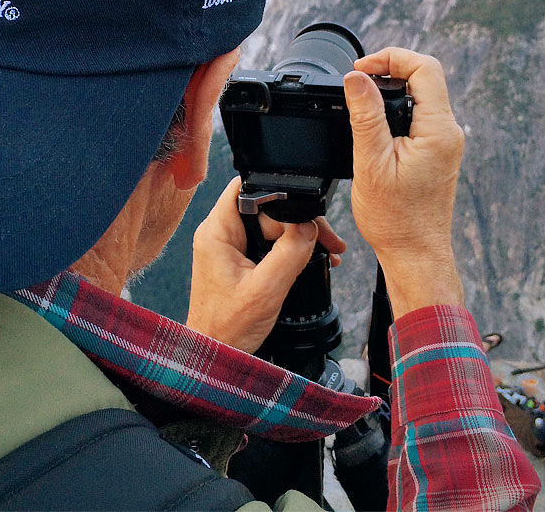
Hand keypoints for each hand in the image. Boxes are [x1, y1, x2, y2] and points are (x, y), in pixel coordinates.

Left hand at [186, 176, 345, 352]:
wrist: (217, 355)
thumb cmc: (228, 328)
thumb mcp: (266, 289)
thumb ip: (290, 253)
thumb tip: (309, 225)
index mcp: (217, 232)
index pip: (245, 189)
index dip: (276, 192)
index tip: (304, 208)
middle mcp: (220, 234)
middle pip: (265, 208)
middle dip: (297, 221)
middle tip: (327, 241)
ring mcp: (229, 247)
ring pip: (270, 226)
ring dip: (298, 237)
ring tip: (326, 253)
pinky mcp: (238, 260)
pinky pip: (268, 244)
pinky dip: (289, 250)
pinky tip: (310, 261)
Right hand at [344, 48, 464, 316]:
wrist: (415, 254)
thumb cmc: (395, 218)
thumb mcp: (371, 163)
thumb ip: (365, 116)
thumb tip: (356, 78)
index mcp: (438, 130)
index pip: (424, 68)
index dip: (391, 58)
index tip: (361, 69)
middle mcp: (448, 132)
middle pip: (425, 77)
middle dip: (389, 69)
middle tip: (356, 79)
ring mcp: (445, 142)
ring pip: (422, 95)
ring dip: (392, 89)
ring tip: (360, 97)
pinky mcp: (436, 152)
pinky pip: (419, 115)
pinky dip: (395, 108)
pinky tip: (373, 121)